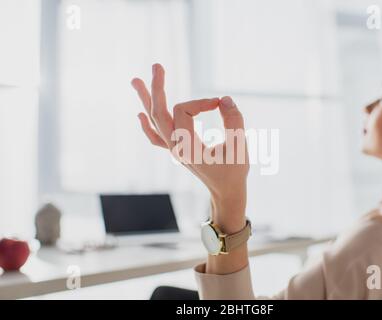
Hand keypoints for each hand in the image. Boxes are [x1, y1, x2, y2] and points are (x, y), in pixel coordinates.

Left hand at [131, 64, 248, 232]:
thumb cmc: (234, 172)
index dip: (202, 101)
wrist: (226, 192)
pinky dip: (147, 125)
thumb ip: (234, 121)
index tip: (220, 104)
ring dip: (146, 100)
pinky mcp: (177, 150)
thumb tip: (224, 98)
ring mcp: (174, 149)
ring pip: (154, 121)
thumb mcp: (240, 146)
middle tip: (156, 66)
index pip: (184, 110)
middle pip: (158, 112)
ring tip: (135, 80)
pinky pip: (156, 136)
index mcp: (187, 146)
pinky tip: (139, 115)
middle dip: (157, 88)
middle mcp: (175, 146)